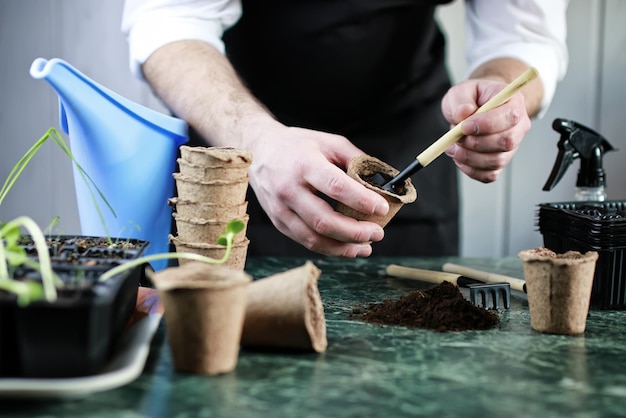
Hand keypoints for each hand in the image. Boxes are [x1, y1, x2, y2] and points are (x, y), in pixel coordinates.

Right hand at [246, 121, 388, 256]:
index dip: (362, 201)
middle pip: (325, 221)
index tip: (382, 209)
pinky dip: (329, 248)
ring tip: (366, 246)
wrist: (259, 149)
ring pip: (314, 239)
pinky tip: (347, 247)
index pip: (336, 187)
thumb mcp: (328, 141)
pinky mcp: (278, 221)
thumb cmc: (298, 145)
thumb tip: (381, 181)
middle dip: (356, 232)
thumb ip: (355, 159)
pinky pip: (306, 241)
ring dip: (344, 248)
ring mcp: (280, 209)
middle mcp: (289, 189)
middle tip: (378, 233)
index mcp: (304, 165)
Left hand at [441, 78, 530, 182]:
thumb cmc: (471, 98)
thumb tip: (463, 114)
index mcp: (514, 102)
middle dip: (476, 143)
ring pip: (496, 161)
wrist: (474, 108)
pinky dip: (471, 170)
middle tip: (455, 138)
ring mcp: (512, 147)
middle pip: (507, 142)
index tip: (464, 127)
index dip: (487, 124)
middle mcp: (518, 126)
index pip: (510, 116)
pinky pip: (489, 175)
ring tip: (452, 147)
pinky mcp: (500, 162)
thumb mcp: (462, 91)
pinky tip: (460, 158)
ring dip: (470, 157)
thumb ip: (461, 100)